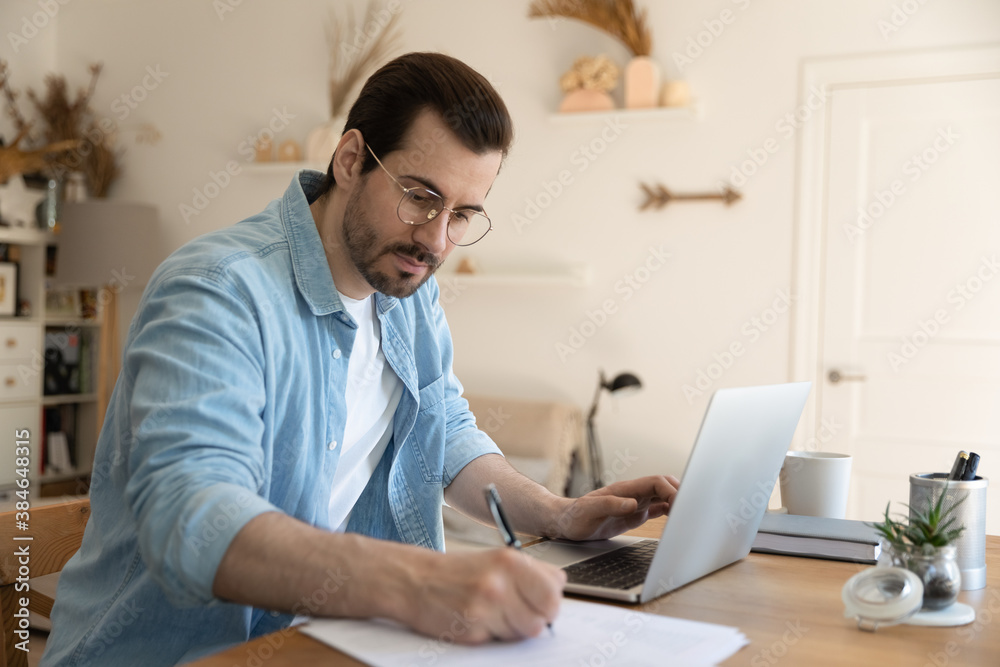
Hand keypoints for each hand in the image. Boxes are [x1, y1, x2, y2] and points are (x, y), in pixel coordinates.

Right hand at [402, 548, 565, 643]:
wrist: (415, 580)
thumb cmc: (457, 571)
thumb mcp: (496, 559)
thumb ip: (530, 572)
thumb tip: (559, 589)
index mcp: (510, 561)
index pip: (554, 591)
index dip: (549, 601)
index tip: (539, 602)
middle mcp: (500, 582)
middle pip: (543, 617)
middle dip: (535, 619)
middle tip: (518, 612)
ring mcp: (486, 607)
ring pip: (523, 633)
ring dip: (512, 628)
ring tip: (492, 613)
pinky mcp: (473, 629)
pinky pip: (499, 640)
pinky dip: (492, 635)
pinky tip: (477, 620)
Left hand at [551, 475, 679, 541]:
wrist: (565, 523)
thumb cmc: (574, 516)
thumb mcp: (588, 511)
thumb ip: (610, 505)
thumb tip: (633, 503)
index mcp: (625, 490)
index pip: (656, 482)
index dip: (672, 490)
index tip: (681, 504)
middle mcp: (632, 494)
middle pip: (664, 486)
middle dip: (681, 493)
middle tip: (692, 509)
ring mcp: (634, 503)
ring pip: (663, 496)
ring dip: (677, 501)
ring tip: (689, 513)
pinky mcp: (633, 514)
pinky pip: (656, 509)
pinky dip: (670, 511)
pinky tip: (676, 518)